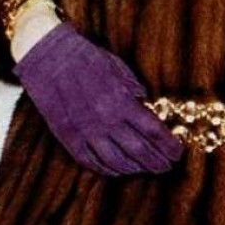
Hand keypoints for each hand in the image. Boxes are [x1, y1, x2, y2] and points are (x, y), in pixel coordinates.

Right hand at [16, 23, 182, 176]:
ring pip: (116, 161)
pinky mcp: (68, 136)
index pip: (153, 130)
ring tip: (143, 169)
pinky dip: (106, 169)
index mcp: (121, 100)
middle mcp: (105, 120)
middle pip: (139, 150)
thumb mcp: (117, 67)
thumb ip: (132, 89)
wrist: (47, 55)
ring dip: (134, 168)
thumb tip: (145, 105)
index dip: (168, 145)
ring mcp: (85, 131)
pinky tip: (116, 170)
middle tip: (166, 166)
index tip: (177, 151)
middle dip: (156, 161)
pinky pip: (90, 161)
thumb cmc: (85, 57)